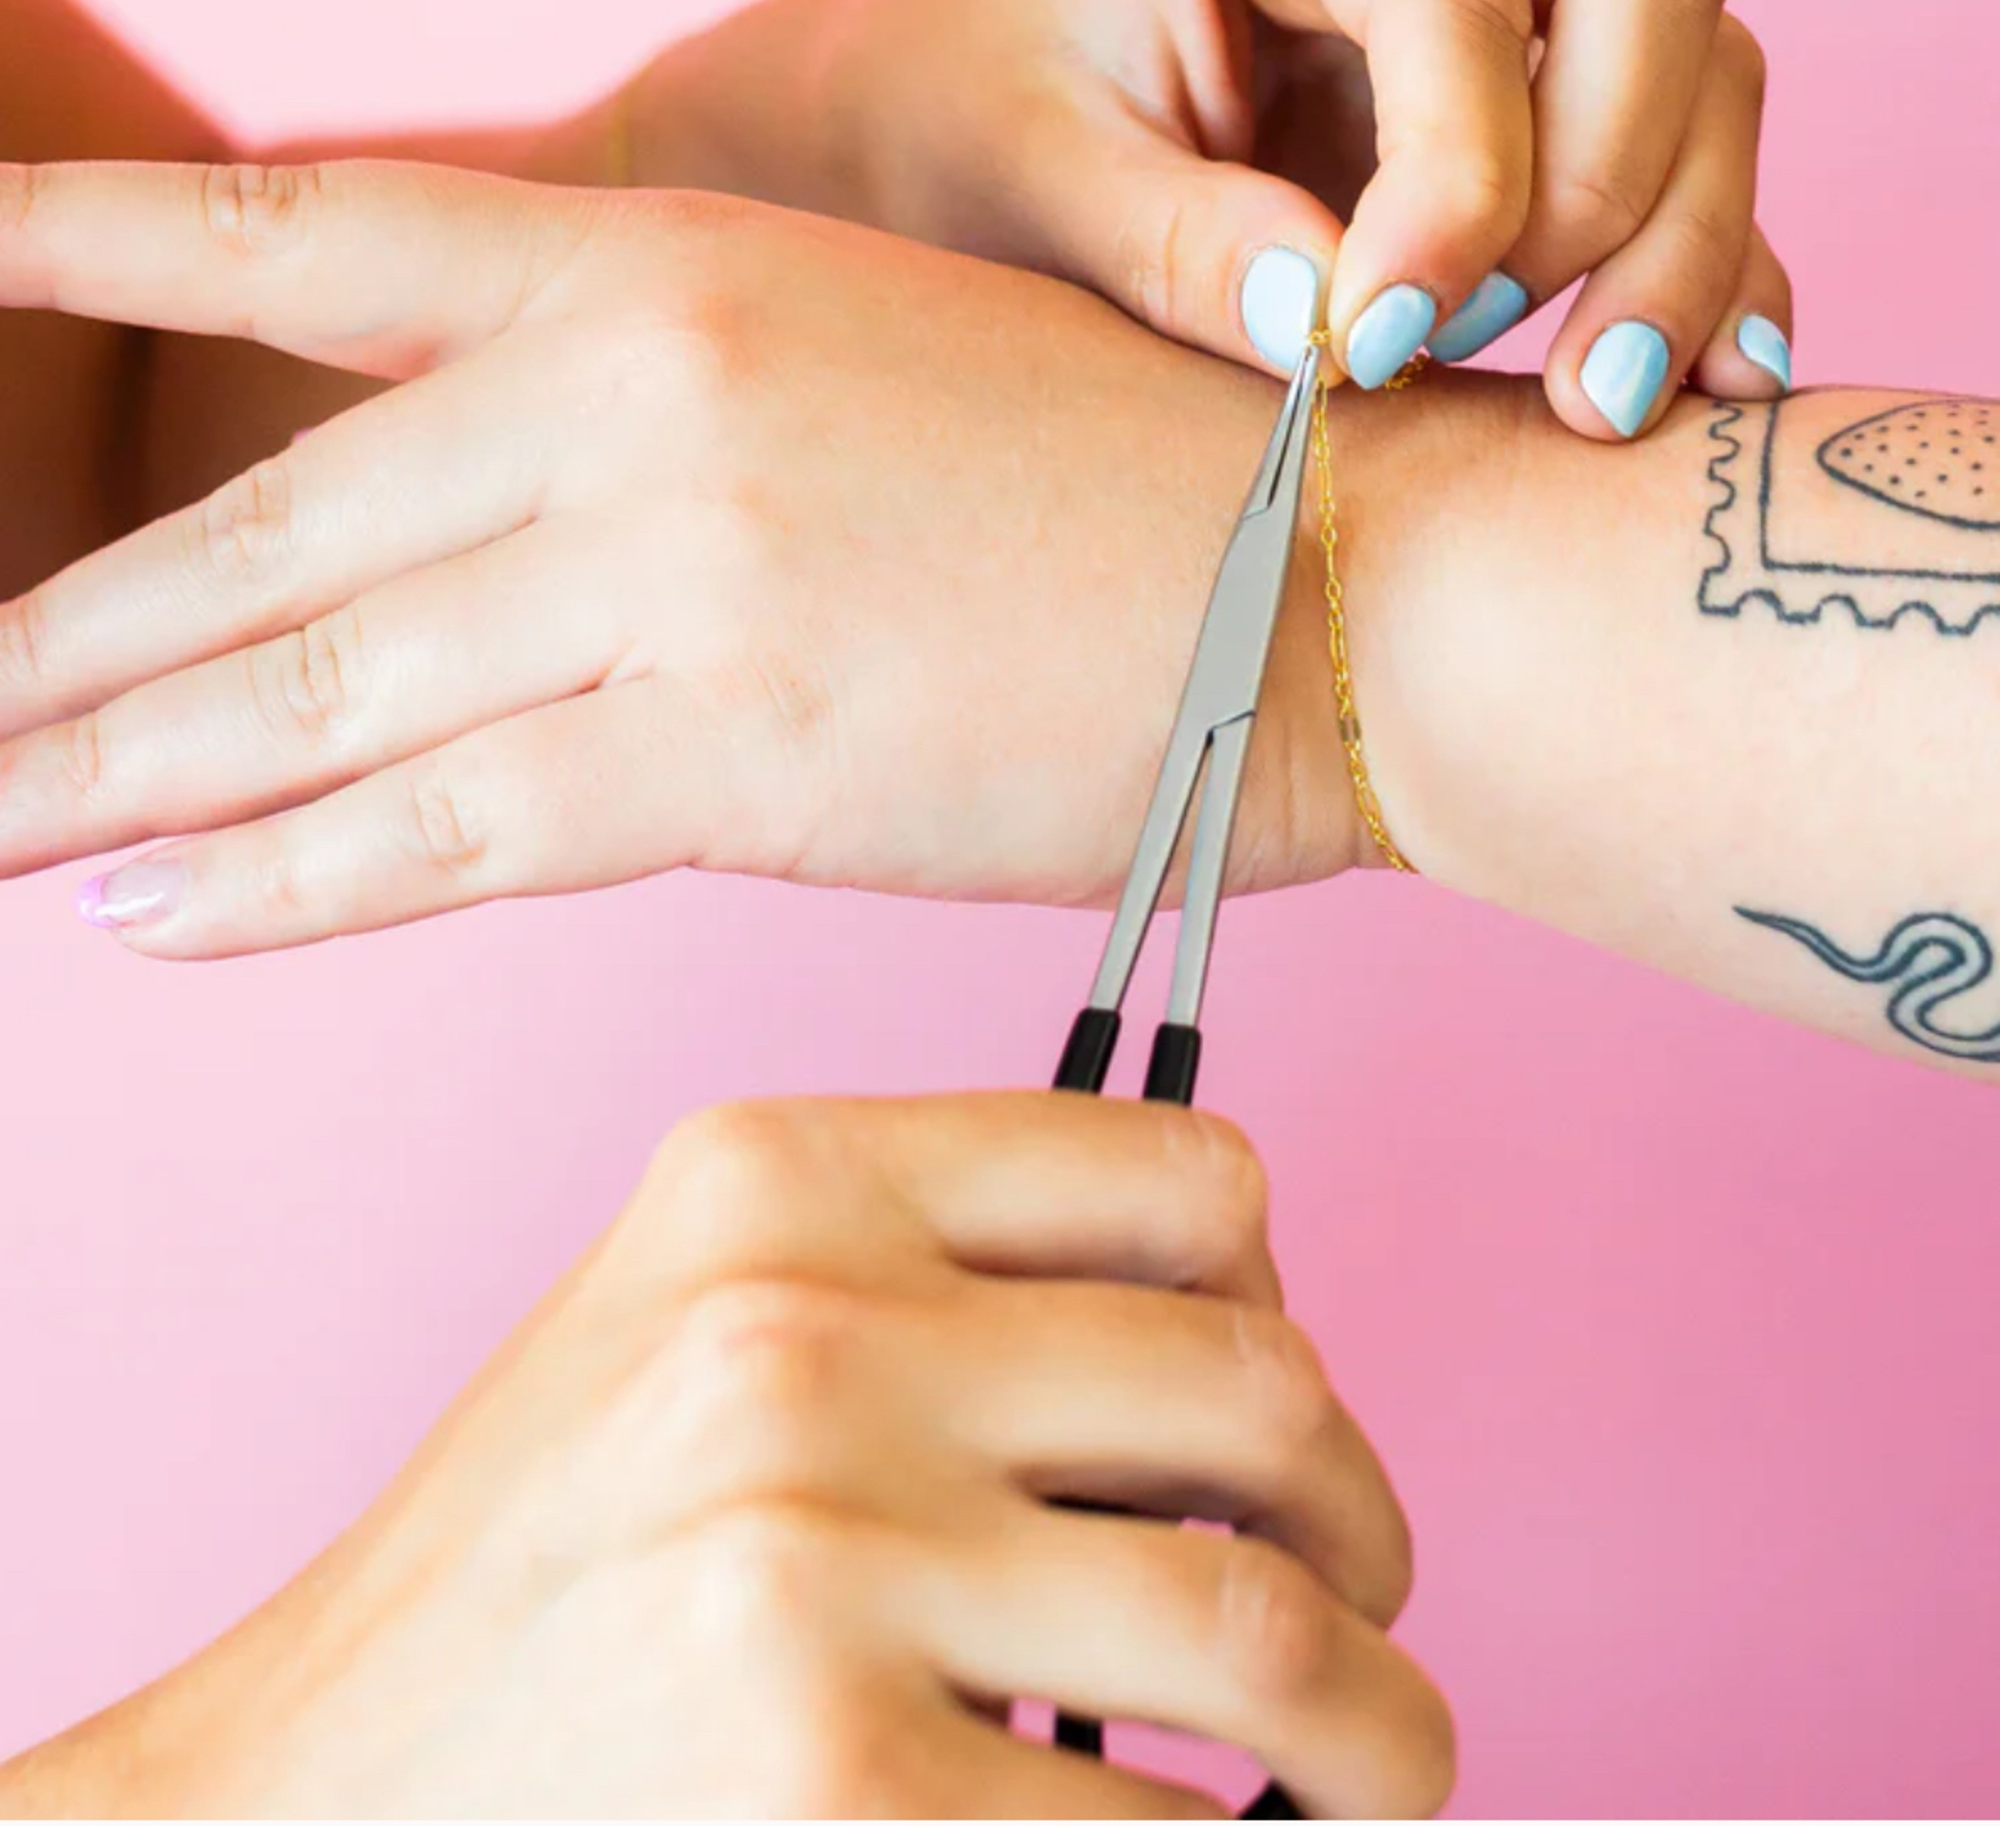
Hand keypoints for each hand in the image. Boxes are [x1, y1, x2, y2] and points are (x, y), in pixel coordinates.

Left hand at [0, 158, 1369, 954]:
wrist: (1355, 578)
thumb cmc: (1131, 475)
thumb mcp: (864, 355)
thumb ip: (640, 422)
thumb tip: (438, 548)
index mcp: (673, 255)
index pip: (319, 232)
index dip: (104, 242)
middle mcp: (642, 388)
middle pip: (277, 525)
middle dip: (74, 646)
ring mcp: (681, 565)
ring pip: (322, 688)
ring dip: (116, 777)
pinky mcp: (739, 754)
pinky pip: (445, 831)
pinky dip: (281, 889)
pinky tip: (153, 920)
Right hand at [9, 1094, 1451, 1819]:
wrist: (305, 1795)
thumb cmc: (544, 1570)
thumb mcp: (694, 1318)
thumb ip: (924, 1277)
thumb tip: (1243, 1333)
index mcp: (777, 1177)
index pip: (1186, 1173)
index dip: (1283, 1299)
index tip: (1279, 1411)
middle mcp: (798, 1334)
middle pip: (1262, 1393)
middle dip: (1364, 1528)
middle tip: (1364, 1610)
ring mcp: (816, 1561)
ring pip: (1269, 1629)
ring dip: (1383, 1724)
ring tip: (1379, 1765)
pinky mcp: (838, 1792)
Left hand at [804, 0, 1787, 437]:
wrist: (952, 104)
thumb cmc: (976, 107)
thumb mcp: (1034, 178)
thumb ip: (1177, 245)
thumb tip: (1341, 334)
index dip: (1458, 180)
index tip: (1377, 346)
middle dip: (1614, 180)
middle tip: (1493, 345)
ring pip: (1707, 50)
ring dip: (1676, 234)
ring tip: (1586, 403)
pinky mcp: (1552, 57)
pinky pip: (1693, 138)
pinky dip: (1712, 257)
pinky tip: (1698, 384)